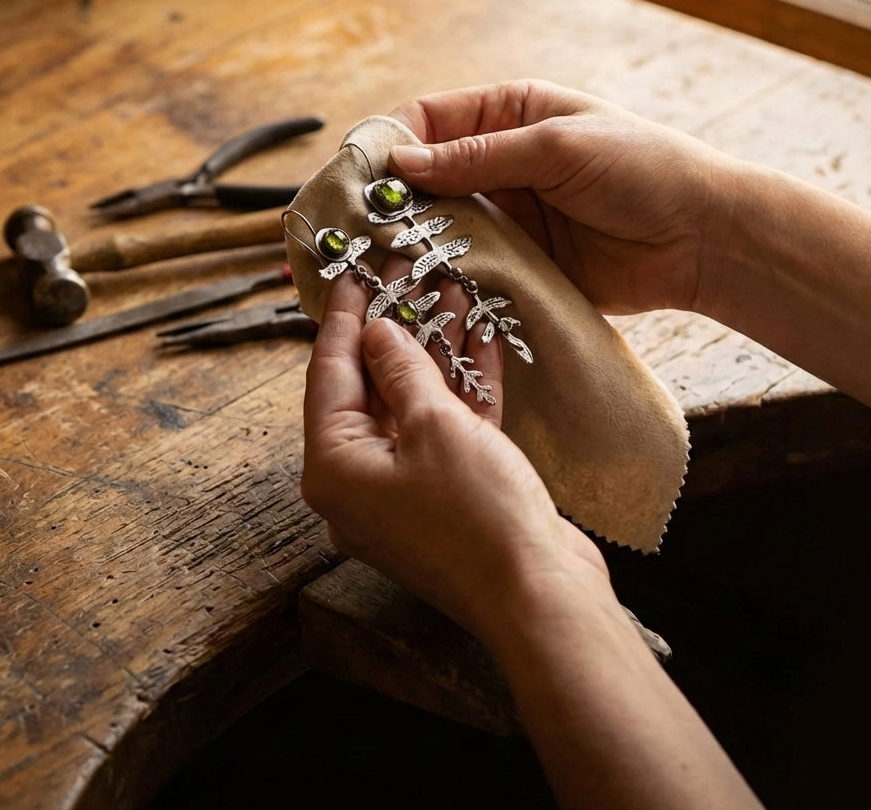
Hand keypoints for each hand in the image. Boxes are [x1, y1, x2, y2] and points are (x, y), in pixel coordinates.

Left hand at [301, 272, 611, 642]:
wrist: (541, 596)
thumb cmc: (478, 516)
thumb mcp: (434, 426)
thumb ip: (401, 370)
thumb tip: (378, 332)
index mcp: (334, 468)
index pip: (329, 375)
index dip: (344, 318)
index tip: (352, 273)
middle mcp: (360, 480)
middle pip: (370, 386)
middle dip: (396, 327)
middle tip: (406, 274)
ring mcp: (405, 490)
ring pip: (414, 402)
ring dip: (435, 349)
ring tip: (451, 290)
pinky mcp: (449, 493)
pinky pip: (446, 428)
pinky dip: (462, 387)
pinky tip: (481, 337)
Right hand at [388, 79, 735, 315]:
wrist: (702, 238)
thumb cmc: (643, 169)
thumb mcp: (557, 147)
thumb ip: (478, 156)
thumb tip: (401, 164)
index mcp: (509, 114)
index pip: (428, 119)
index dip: (388, 142)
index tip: (355, 174)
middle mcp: (499, 163)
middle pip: (425, 176)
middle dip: (390, 197)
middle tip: (355, 226)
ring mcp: (508, 215)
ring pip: (439, 223)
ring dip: (411, 238)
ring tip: (377, 258)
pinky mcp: (519, 261)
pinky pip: (468, 263)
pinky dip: (442, 271)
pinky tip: (419, 283)